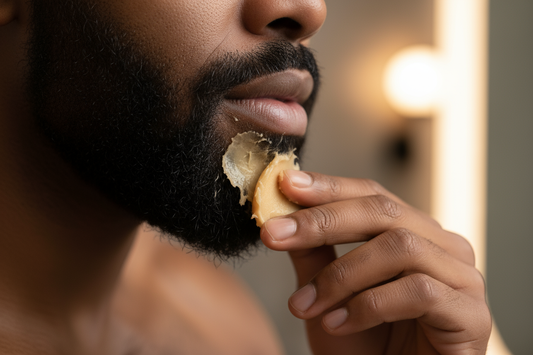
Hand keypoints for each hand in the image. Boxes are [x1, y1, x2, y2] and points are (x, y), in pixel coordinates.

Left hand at [260, 170, 490, 354]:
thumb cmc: (366, 345)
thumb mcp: (328, 294)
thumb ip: (314, 254)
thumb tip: (282, 217)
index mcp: (413, 233)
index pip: (371, 195)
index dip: (328, 187)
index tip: (286, 184)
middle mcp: (442, 246)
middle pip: (383, 211)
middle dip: (323, 221)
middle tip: (276, 234)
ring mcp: (462, 277)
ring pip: (399, 247)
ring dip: (340, 276)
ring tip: (305, 306)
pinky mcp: (472, 314)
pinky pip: (418, 292)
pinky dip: (368, 306)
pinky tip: (338, 324)